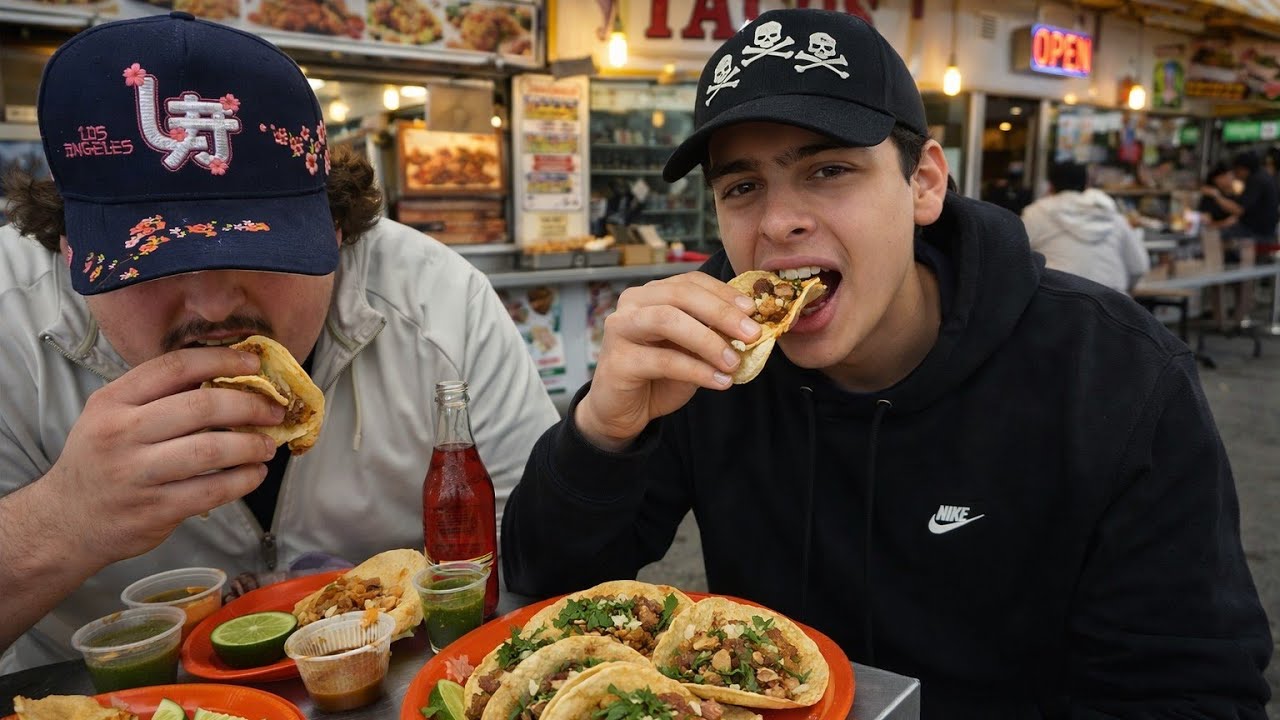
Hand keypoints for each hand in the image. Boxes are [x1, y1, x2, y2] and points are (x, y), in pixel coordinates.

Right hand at [36, 348, 284, 567]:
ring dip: (251, 445)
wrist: (67, 521)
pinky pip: (212, 490)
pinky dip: (243, 479)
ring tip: (267, 444)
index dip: (222, 361)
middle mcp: (121, 434)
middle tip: (273, 410)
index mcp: (112, 402)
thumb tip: (227, 375)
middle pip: (201, 407)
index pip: (175, 367)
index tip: (254, 364)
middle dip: (249, 406)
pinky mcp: (156, 510)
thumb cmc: (102, 460)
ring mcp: (138, 474)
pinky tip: (254, 473)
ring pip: (211, 450)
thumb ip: (158, 395)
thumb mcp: (111, 415)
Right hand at [576, 272, 760, 449]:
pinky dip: (697, 371)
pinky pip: (664, 361)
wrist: (621, 411)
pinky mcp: (618, 361)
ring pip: (668, 321)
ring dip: (708, 340)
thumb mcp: (691, 350)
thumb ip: (712, 333)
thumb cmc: (657, 375)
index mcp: (651, 294)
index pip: (691, 282)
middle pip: (680, 295)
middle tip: (752, 333)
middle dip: (721, 312)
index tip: (753, 310)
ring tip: (734, 362)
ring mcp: (620, 330)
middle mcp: (632, 304)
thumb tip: (750, 327)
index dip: (724, 293)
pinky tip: (720, 382)